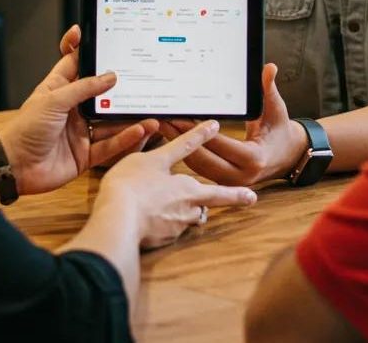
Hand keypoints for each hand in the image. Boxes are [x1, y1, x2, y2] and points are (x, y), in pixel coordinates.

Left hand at [0, 27, 158, 195]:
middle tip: (144, 79)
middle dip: (121, 90)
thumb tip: (110, 76)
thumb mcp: (54, 100)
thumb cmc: (25, 129)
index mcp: (59, 90)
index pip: (74, 64)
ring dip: (130, 118)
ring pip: (110, 122)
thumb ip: (84, 88)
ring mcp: (80, 132)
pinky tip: (140, 130)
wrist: (13, 167)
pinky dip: (126, 139)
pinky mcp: (85, 155)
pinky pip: (110, 145)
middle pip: (101, 95)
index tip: (99, 34)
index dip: (86, 50)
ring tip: (152, 112)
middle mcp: (72, 110)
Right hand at [97, 120, 257, 248]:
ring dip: (191, 212)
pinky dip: (167, 221)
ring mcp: (174, 227)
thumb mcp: (156, 158)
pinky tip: (154, 215)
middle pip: (207, 207)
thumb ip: (182, 145)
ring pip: (190, 218)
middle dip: (225, 204)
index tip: (251, 196)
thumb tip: (211, 128)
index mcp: (190, 189)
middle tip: (245, 202)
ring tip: (186, 204)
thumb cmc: (134, 184)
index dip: (236, 195)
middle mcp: (188, 210)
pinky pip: (170, 229)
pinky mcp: (160, 240)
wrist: (117, 220)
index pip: (220, 193)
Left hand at [158, 64, 307, 185]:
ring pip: (198, 167)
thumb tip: (269, 68)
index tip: (180, 117)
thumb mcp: (277, 109)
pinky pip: (201, 169)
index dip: (198, 131)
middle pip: (203, 159)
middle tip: (163, 120)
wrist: (288, 156)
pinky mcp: (223, 180)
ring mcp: (231, 181)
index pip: (220, 144)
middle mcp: (241, 175)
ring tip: (163, 127)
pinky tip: (173, 139)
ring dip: (179, 148)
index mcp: (253, 158)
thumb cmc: (280, 130)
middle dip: (181, 140)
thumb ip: (269, 90)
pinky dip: (186, 154)